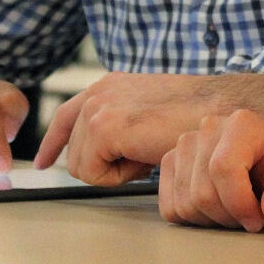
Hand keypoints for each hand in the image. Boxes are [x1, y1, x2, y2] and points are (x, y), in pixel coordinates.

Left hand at [35, 71, 224, 185]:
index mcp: (109, 86)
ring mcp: (98, 108)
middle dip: (105, 165)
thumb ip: (119, 124)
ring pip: (80, 166)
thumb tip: (100, 151)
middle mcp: (98, 92)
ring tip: (145, 154)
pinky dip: (118, 177)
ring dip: (113, 171)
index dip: (53, 144)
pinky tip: (143, 159)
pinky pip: (91, 174)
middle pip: (72, 152)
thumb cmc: (195, 117)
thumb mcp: (147, 114)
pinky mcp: (104, 128)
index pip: (64, 117)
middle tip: (141, 157)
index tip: (44, 163)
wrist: (219, 110)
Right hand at [159, 110, 263, 231]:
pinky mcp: (171, 163)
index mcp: (243, 124)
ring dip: (213, 220)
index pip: (223, 168)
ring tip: (236, 210)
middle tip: (251, 216)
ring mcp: (185, 144)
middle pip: (202, 192)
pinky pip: (170, 207)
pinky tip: (217, 209)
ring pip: (185, 203)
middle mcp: (209, 127)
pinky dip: (193, 219)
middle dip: (229, 217)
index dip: (239, 204)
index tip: (258, 220)